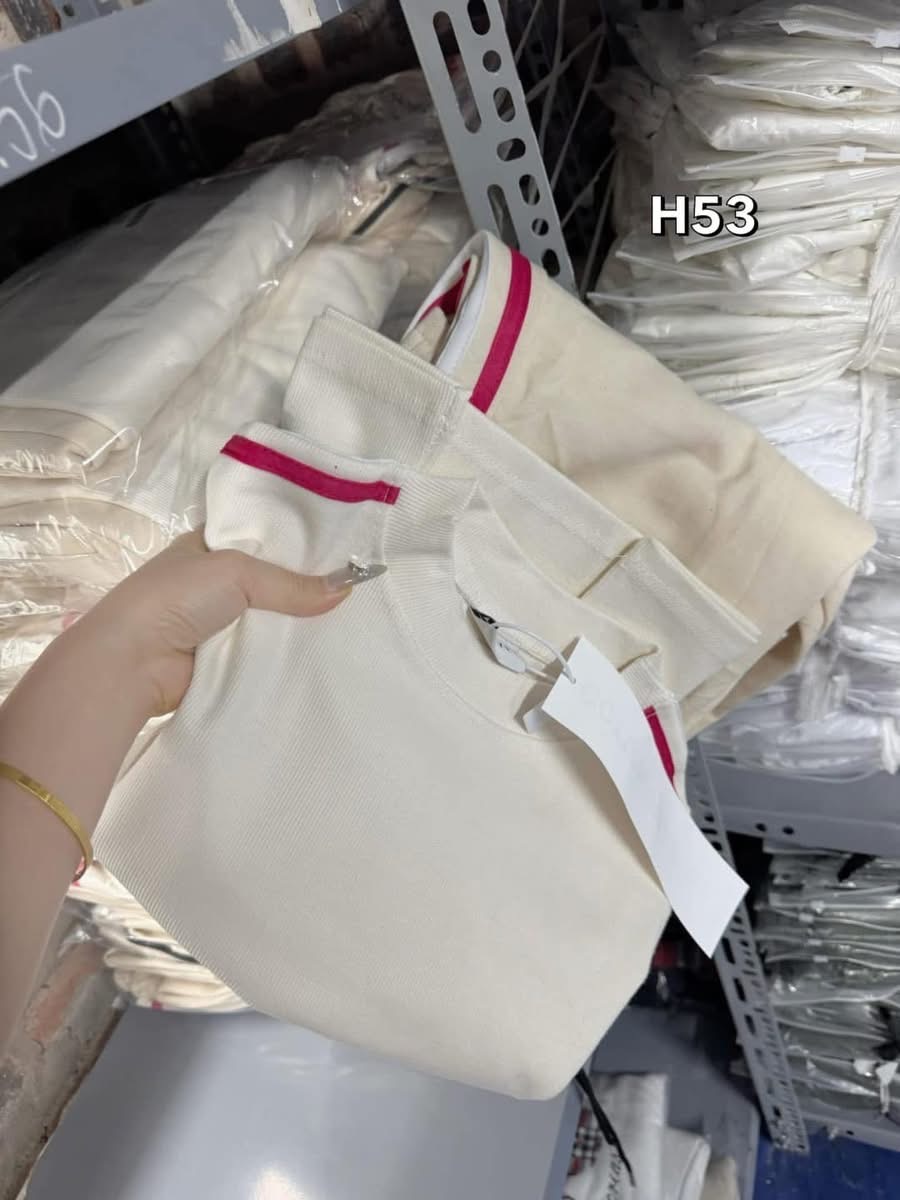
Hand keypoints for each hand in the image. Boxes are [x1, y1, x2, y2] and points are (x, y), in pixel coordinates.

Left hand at [71, 530, 350, 715]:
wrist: (133, 662)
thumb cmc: (176, 598)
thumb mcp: (236, 573)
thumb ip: (291, 583)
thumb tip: (345, 589)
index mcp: (206, 546)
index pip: (259, 535)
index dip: (294, 539)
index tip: (339, 544)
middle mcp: (212, 582)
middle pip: (270, 580)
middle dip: (304, 585)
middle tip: (355, 586)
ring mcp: (218, 623)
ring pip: (270, 619)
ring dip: (298, 624)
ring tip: (352, 621)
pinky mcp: (224, 660)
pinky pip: (264, 653)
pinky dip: (286, 654)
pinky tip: (323, 652)